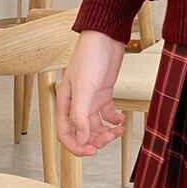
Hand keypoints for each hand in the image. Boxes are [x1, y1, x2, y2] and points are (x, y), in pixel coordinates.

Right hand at [56, 29, 127, 156]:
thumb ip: (80, 114)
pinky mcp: (104, 92)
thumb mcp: (84, 86)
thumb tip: (81, 138)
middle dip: (96, 139)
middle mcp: (77, 103)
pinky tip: (121, 120)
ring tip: (118, 131)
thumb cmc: (90, 56)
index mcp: (66, 102)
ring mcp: (91, 98)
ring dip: (106, 131)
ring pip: (96, 124)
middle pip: (83, 131)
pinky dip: (114, 119)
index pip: (65, 133)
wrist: (106, 36)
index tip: (92, 151)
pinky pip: (107, 113)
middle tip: (110, 139)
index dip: (77, 146)